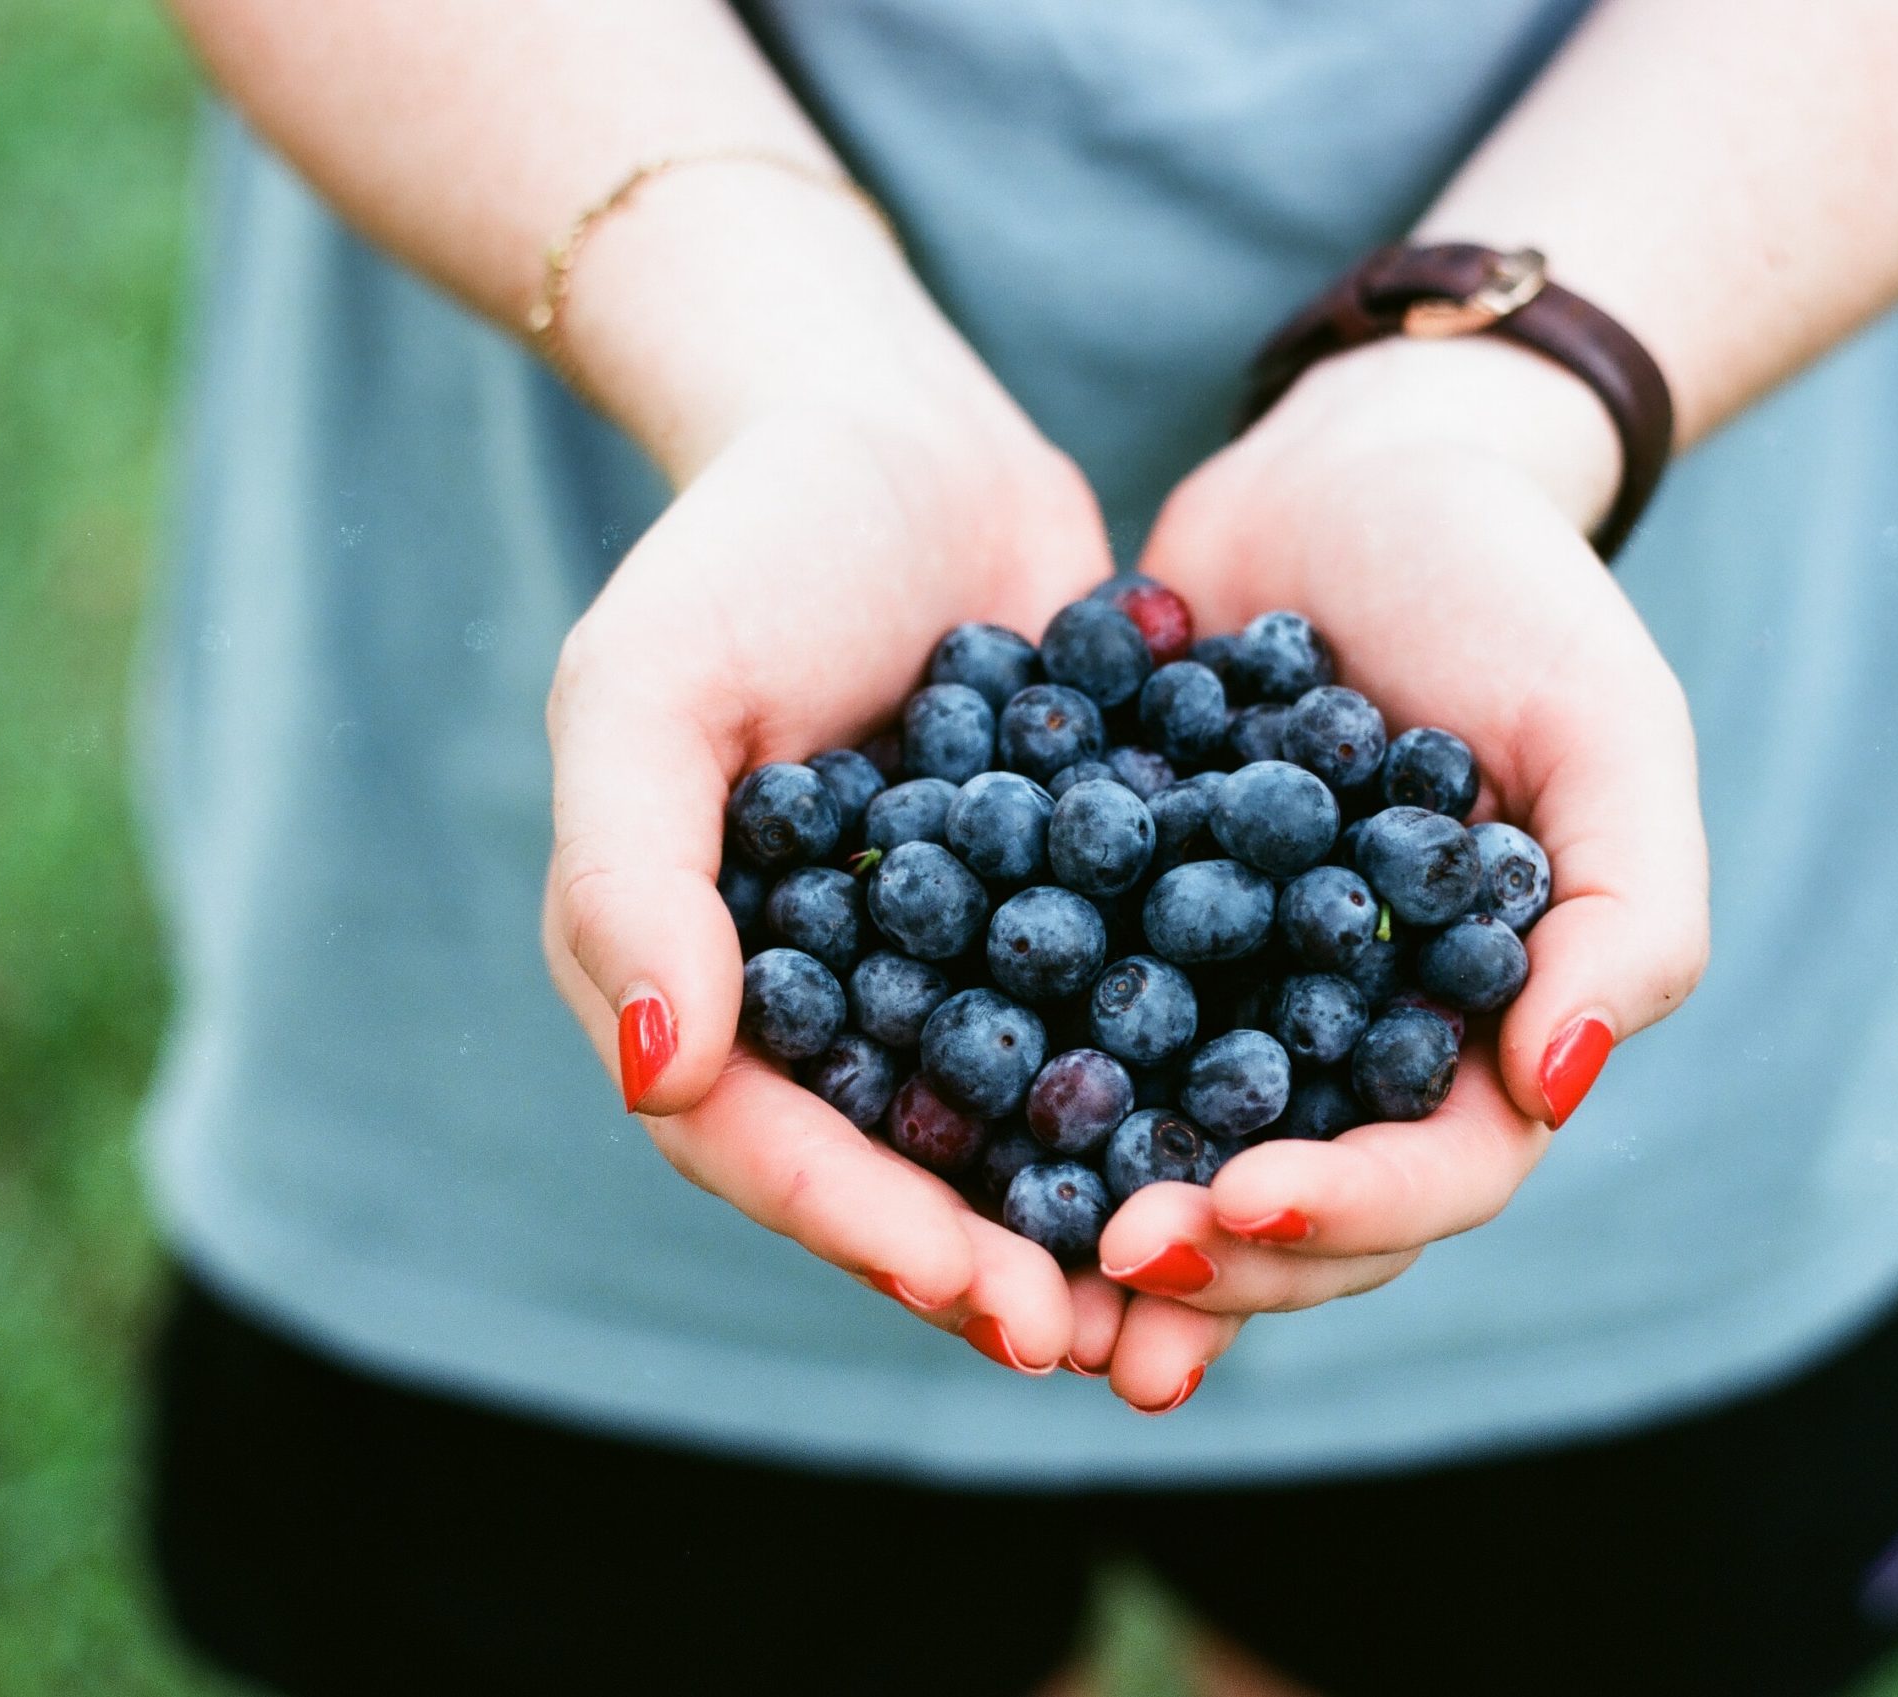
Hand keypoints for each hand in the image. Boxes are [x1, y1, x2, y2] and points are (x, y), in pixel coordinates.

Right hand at [539, 338, 1119, 1373]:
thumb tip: (661, 1079)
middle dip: (990, 1261)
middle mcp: (825, 997)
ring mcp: (953, 961)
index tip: (975, 1292)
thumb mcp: (649, 688)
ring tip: (1188, 1297)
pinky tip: (1268, 1143)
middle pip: (897, 1165)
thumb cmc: (744, 546)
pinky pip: (1115, 1021)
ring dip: (1091, 1216)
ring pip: (1015, 1124)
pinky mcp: (1067, 910)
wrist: (896, 431)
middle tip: (1093, 1342)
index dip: (861, 1227)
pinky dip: (1176, 1091)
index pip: (763, 1141)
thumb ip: (629, 879)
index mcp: (705, 976)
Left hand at [1089, 336, 1709, 1373]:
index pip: (1434, 1175)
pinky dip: (1008, 1098)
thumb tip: (1559, 1088)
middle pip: (1292, 1207)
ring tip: (1010, 1272)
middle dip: (1210, 1255)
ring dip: (1098, 1229)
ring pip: (1169, 1155)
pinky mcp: (1118, 937)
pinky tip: (926, 1130)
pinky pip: (1061, 1036)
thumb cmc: (1505, 588)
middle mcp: (1350, 1044)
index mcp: (1481, 1030)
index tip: (1243, 1205)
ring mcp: (1228, 1000)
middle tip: (1111, 1259)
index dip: (1347, 1212)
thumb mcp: (1606, 726)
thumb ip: (1629, 912)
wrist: (1351, 469)